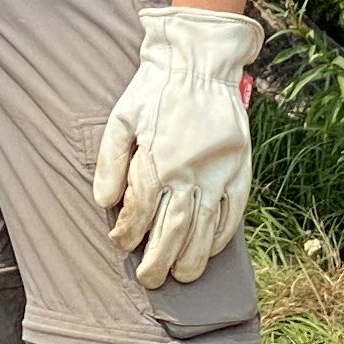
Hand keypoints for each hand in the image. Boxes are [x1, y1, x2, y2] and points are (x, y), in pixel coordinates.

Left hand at [92, 6, 259, 290]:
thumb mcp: (120, 120)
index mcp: (156, 162)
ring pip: (205, 230)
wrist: (199, 64)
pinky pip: (233, 213)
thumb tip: (104, 203)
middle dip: (158, 260)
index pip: (139, 213)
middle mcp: (189, 174)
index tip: (120, 243)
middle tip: (149, 280)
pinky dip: (221, 236)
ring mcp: (218, 174)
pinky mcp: (239, 170)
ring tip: (181, 276)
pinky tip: (210, 250)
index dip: (126, 234)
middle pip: (172, 231)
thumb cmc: (154, 91)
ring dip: (192, 258)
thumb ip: (110, 163)